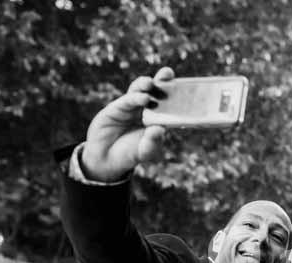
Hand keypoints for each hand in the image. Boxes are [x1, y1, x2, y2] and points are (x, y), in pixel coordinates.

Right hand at [81, 67, 174, 181]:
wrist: (106, 159)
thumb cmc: (130, 154)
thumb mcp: (145, 152)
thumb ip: (153, 142)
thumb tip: (159, 129)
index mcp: (158, 118)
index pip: (169, 102)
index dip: (176, 92)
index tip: (186, 85)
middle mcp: (146, 109)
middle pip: (155, 90)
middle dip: (162, 80)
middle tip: (167, 73)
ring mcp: (131, 107)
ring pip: (140, 90)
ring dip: (146, 84)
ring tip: (151, 83)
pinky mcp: (116, 108)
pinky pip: (127, 100)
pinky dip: (135, 97)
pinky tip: (143, 98)